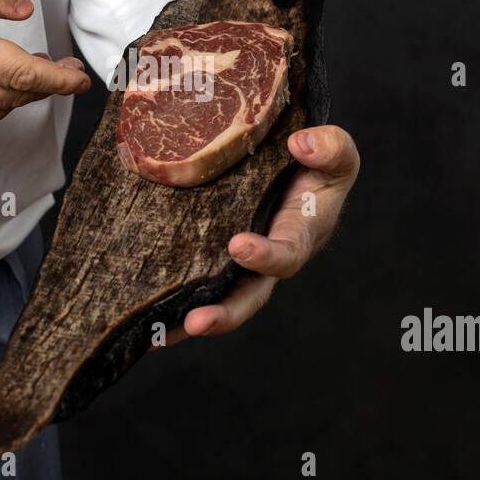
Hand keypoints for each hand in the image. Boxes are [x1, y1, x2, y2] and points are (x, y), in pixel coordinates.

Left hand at [163, 124, 359, 345]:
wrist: (290, 165)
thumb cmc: (317, 163)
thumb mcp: (336, 153)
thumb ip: (331, 148)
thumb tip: (301, 145)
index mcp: (298, 236)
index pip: (286, 254)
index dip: (265, 256)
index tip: (238, 246)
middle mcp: (266, 259)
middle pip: (249, 296)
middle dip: (224, 313)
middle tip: (196, 322)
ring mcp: (236, 263)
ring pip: (216, 297)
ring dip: (189, 316)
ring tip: (157, 334)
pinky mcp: (209, 255)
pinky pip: (192, 281)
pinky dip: (170, 303)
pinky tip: (143, 317)